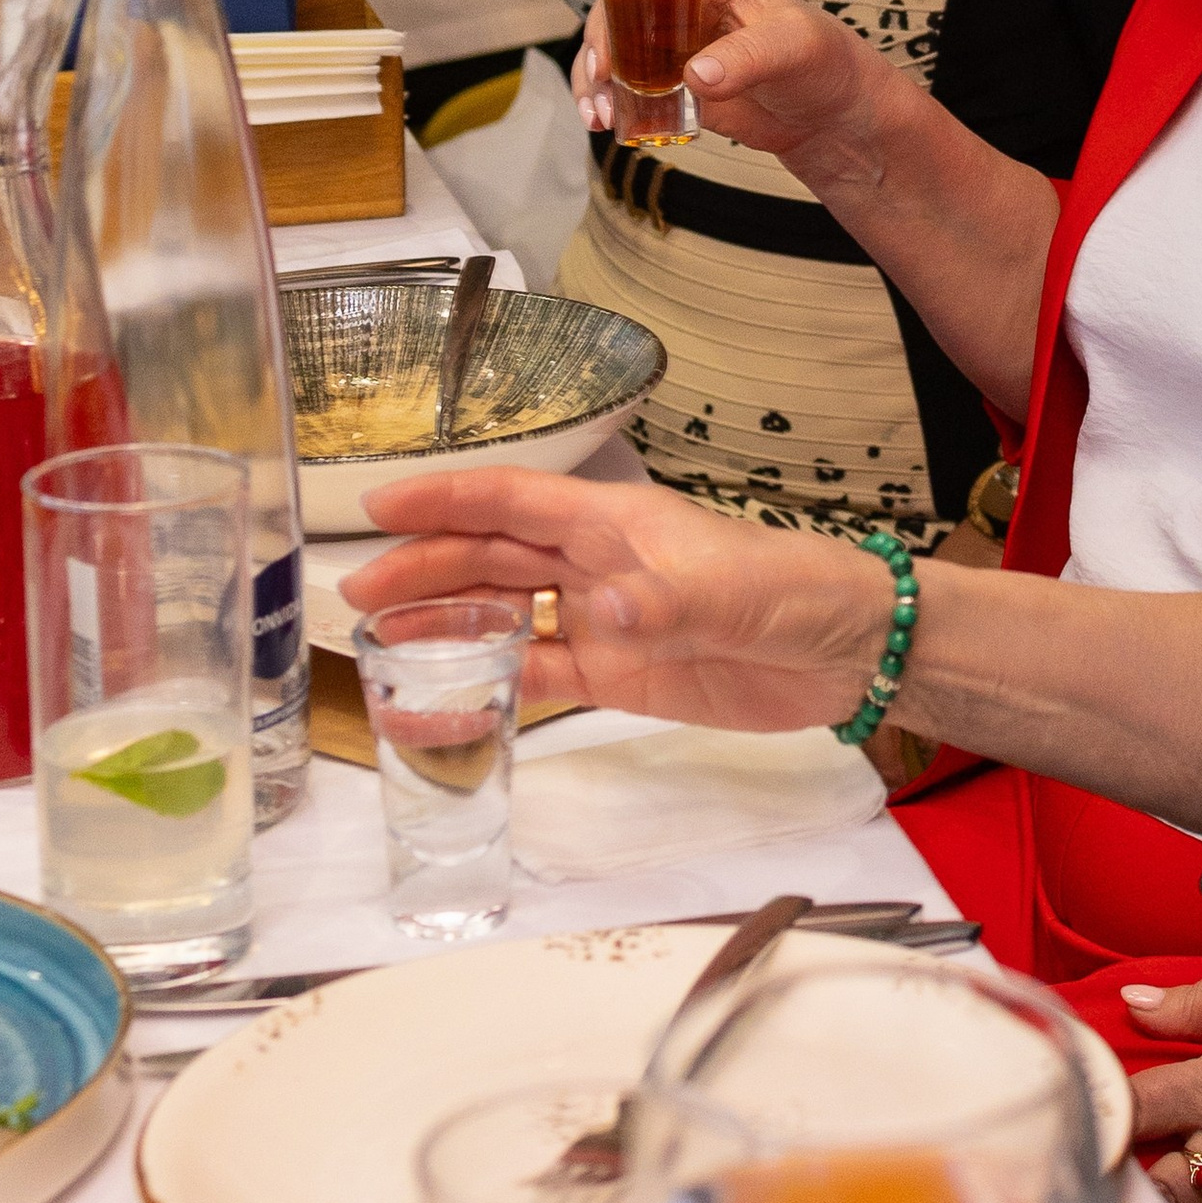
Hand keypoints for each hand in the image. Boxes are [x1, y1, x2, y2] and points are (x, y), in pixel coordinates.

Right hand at [341, 460, 891, 731]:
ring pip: (499, 613)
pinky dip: (480, 688)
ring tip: (374, 638)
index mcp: (614, 521)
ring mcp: (599, 619)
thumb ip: (663, 604)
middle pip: (491, 557)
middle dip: (424, 568)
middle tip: (356, 591)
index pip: (511, 500)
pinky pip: (530, 678)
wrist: (845, 651)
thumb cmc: (792, 591)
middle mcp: (595, 564)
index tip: (378, 505)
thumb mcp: (730, 593)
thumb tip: (600, 609)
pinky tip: (433, 702)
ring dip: (440, 622)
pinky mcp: (612, 674)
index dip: (444, 501)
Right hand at [573, 0, 909, 188]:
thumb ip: (745, 58)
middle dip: (598, 52)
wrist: (838, 116)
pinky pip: (635, 90)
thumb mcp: (792, 48)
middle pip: (619, 17)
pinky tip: (609, 126)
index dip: (615, 6)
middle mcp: (686, 6)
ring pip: (619, 56)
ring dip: (598, 84)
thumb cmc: (826, 61)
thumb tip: (694, 75)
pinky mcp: (680, 87)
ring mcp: (679, 48)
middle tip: (599, 89)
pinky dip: (616, 106)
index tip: (607, 51)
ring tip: (598, 118)